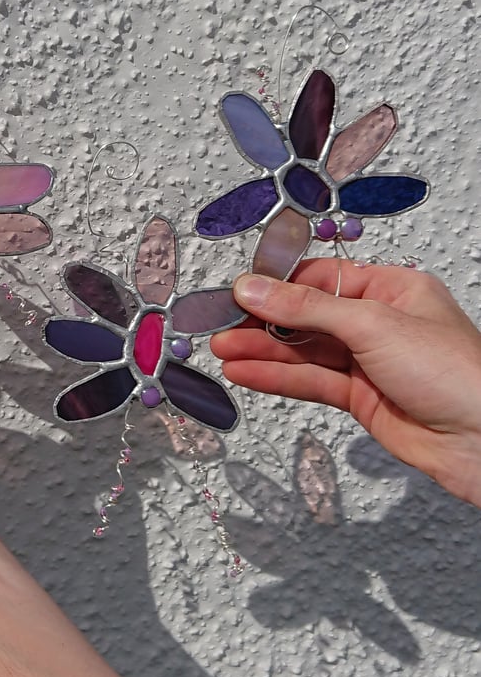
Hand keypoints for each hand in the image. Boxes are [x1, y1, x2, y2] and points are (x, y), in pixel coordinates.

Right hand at [211, 259, 480, 508]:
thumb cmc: (456, 375)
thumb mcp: (372, 324)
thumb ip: (306, 308)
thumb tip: (255, 289)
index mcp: (392, 289)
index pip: (321, 278)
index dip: (278, 285)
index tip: (239, 291)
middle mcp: (378, 323)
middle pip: (306, 316)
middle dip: (262, 322)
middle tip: (221, 324)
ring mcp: (368, 363)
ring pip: (303, 352)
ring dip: (261, 352)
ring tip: (221, 350)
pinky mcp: (361, 398)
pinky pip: (310, 382)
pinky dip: (276, 378)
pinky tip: (246, 374)